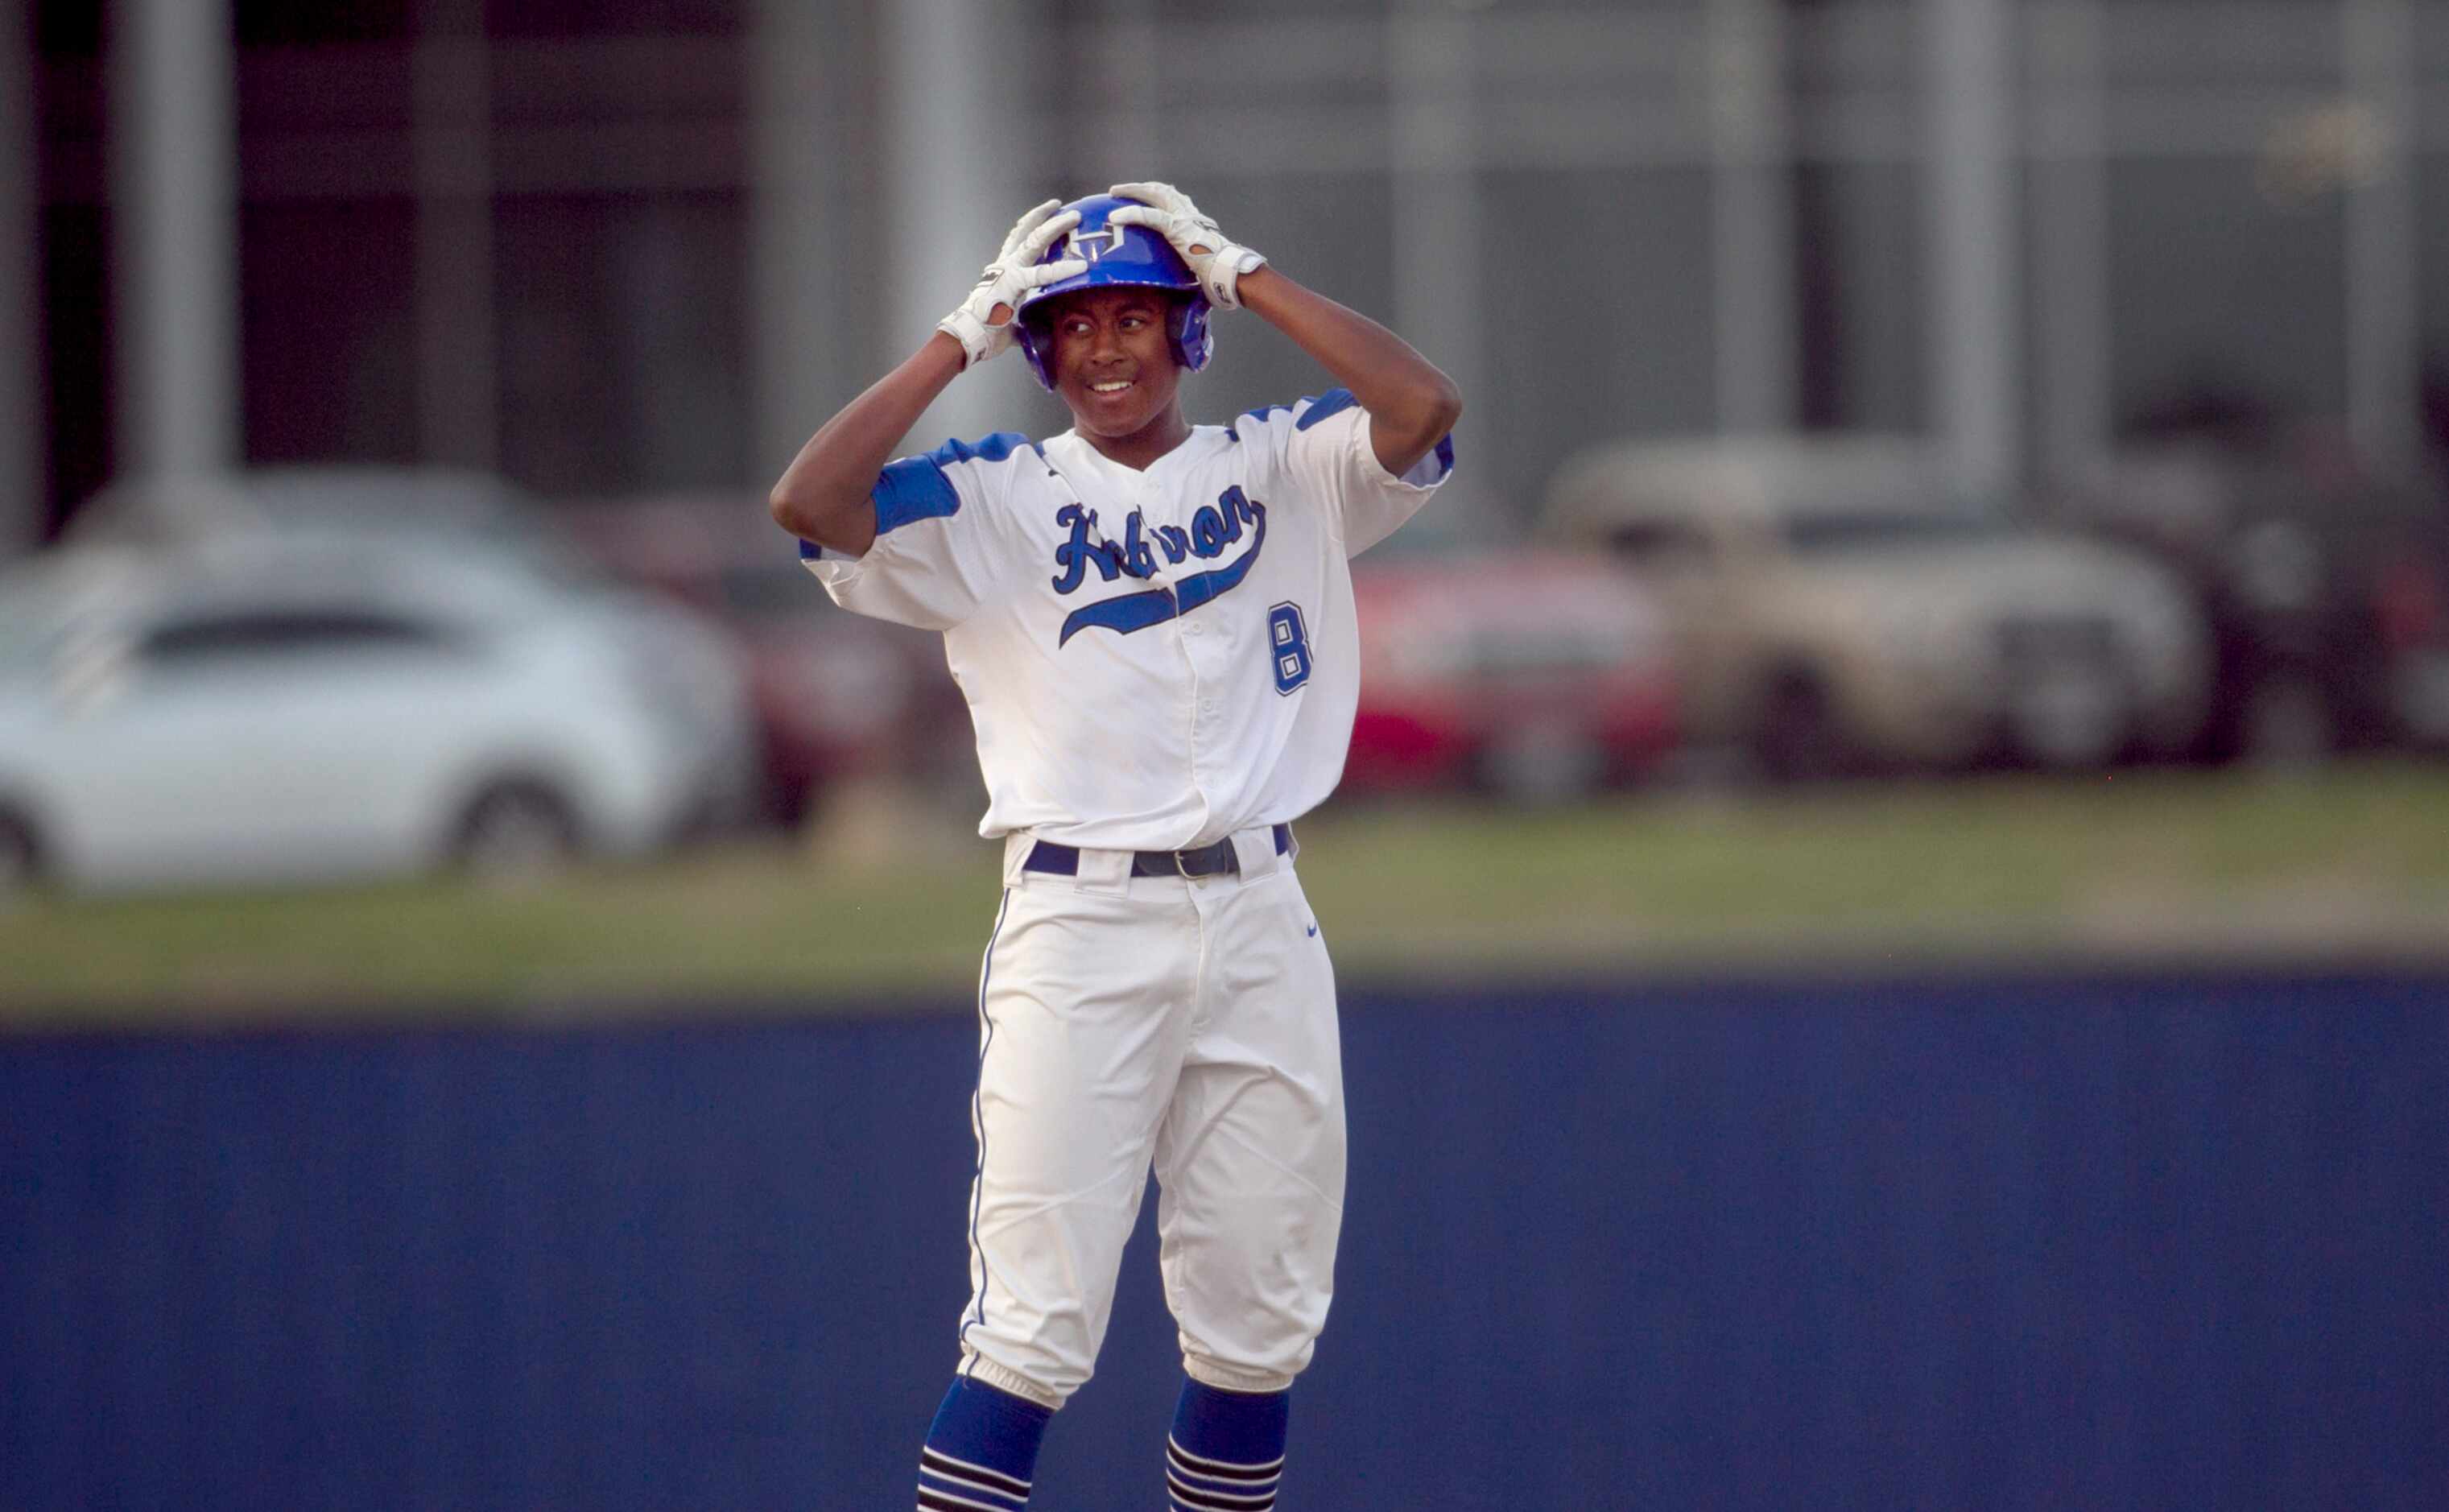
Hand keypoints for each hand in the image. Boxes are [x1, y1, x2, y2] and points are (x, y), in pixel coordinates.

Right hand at [938, 200, 1087, 367]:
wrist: (968, 336)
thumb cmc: (987, 331)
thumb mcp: (1011, 318)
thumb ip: (1027, 317)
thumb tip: (1042, 327)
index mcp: (1003, 270)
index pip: (1018, 239)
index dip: (1033, 224)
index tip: (1049, 214)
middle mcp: (1005, 265)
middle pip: (1027, 231)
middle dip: (1047, 217)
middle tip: (1068, 210)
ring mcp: (1008, 270)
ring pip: (1034, 240)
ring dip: (1056, 226)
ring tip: (1075, 217)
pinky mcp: (1013, 283)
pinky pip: (1042, 273)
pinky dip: (1063, 269)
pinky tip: (1081, 266)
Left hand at [1106, 181, 1266, 308]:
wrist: (1231, 275)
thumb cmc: (1220, 278)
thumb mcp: (1200, 267)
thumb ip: (1189, 267)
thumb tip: (1186, 290)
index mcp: (1196, 222)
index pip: (1174, 200)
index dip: (1157, 194)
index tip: (1143, 197)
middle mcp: (1190, 215)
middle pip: (1162, 191)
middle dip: (1140, 188)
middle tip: (1120, 191)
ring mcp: (1184, 219)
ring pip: (1155, 195)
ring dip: (1133, 191)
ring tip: (1114, 193)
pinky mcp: (1177, 229)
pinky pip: (1150, 217)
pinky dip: (1131, 214)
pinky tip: (1115, 216)